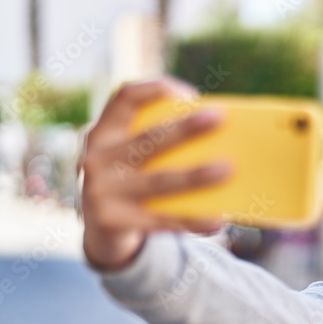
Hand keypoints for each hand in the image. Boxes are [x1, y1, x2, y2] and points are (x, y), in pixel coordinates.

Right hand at [79, 77, 231, 270]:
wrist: (100, 233)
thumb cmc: (130, 185)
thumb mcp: (130, 159)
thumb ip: (156, 146)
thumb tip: (221, 139)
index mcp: (102, 133)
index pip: (124, 98)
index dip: (155, 90)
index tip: (190, 94)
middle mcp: (96, 159)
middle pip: (146, 139)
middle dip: (184, 128)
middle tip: (219, 118)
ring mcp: (101, 192)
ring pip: (157, 181)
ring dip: (195, 175)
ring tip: (227, 169)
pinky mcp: (113, 222)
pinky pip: (162, 220)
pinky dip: (192, 220)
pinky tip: (217, 220)